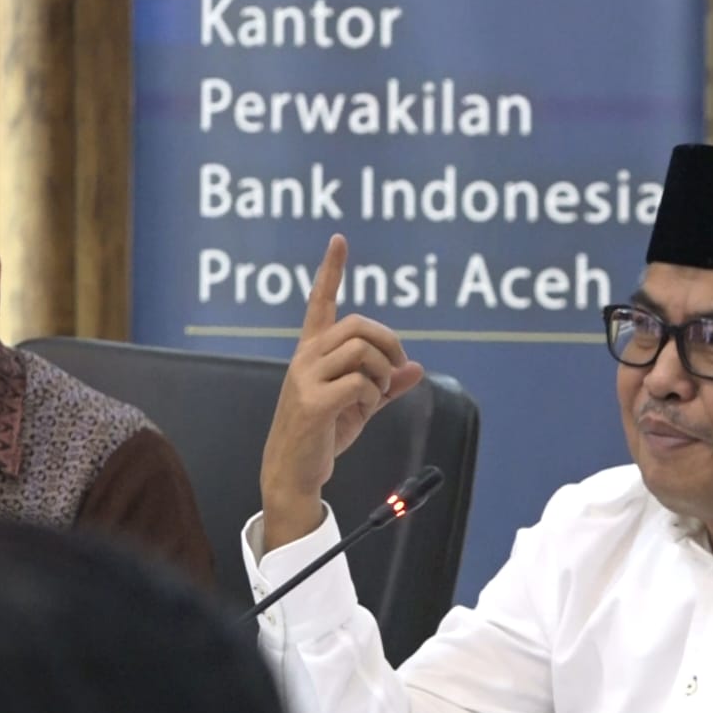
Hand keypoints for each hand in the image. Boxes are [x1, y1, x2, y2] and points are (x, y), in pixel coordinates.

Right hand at [260, 235, 423, 550]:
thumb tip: (417, 367)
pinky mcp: (312, 402)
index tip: (339, 240)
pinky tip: (362, 410)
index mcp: (313, 352)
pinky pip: (359, 383)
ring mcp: (305, 378)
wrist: (295, 472)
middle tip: (395, 369)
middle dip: (390, 343)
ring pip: (362, 350)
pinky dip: (373, 395)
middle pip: (360, 325)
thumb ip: (386, 384)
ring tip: (374, 396)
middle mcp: (306, 357)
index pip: (320, 301)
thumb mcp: (362, 406)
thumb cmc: (324, 435)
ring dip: (381, 373)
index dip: (331, 270)